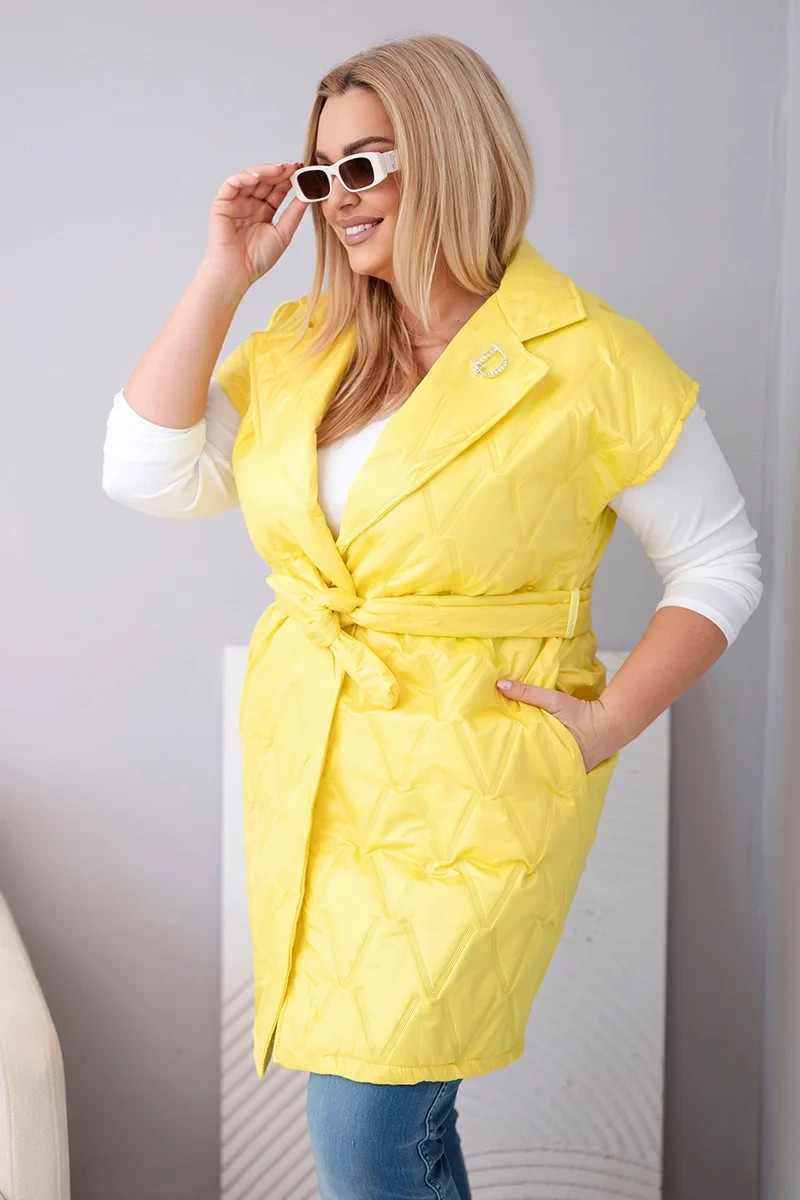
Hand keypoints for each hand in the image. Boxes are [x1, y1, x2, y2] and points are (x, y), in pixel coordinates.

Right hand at [204, 161, 308, 288]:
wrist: (236, 272)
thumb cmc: (257, 259)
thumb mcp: (283, 233)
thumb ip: (295, 213)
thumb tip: (309, 194)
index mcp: (264, 211)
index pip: (278, 190)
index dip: (290, 179)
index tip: (303, 171)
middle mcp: (250, 204)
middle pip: (266, 181)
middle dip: (280, 172)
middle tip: (294, 166)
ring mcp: (236, 202)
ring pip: (250, 179)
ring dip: (265, 171)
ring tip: (280, 169)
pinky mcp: (222, 203)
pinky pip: (232, 184)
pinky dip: (245, 177)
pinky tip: (258, 176)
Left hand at [495, 677, 620, 772]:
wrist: (612, 723)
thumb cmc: (583, 713)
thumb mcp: (554, 701)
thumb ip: (528, 692)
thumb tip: (500, 684)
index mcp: (552, 755)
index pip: (525, 761)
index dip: (511, 758)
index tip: (497, 754)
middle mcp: (559, 768)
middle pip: (533, 766)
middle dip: (520, 763)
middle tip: (501, 759)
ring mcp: (567, 772)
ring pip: (544, 769)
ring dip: (533, 763)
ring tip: (514, 763)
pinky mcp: (573, 770)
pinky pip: (555, 769)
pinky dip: (546, 764)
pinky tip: (535, 761)